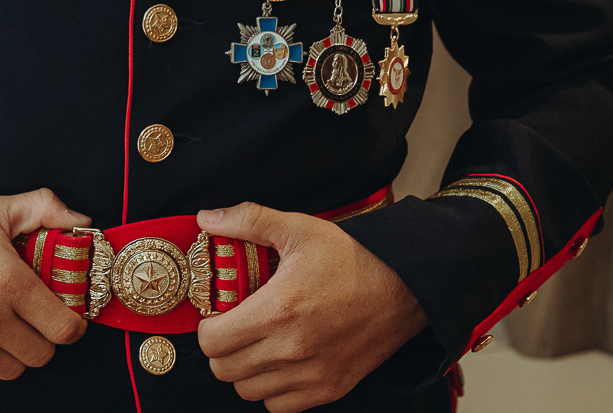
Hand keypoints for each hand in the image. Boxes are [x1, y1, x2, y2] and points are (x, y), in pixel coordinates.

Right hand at [0, 188, 89, 379]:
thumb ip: (45, 208)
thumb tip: (83, 223)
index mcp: (7, 281)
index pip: (63, 328)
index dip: (73, 324)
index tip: (67, 315)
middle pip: (41, 355)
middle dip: (45, 337)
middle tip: (35, 318)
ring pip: (11, 370)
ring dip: (14, 350)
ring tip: (4, 323)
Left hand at [197, 203, 426, 411]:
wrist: (405, 287)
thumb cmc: (352, 258)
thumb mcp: (299, 228)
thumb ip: (248, 220)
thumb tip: (207, 218)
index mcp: (278, 310)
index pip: (212, 342)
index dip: (208, 326)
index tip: (219, 313)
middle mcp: (291, 349)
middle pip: (224, 370)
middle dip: (221, 347)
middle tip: (234, 326)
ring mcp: (311, 374)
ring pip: (248, 391)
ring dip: (244, 369)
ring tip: (256, 343)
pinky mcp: (330, 389)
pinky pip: (279, 406)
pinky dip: (272, 389)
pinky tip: (279, 361)